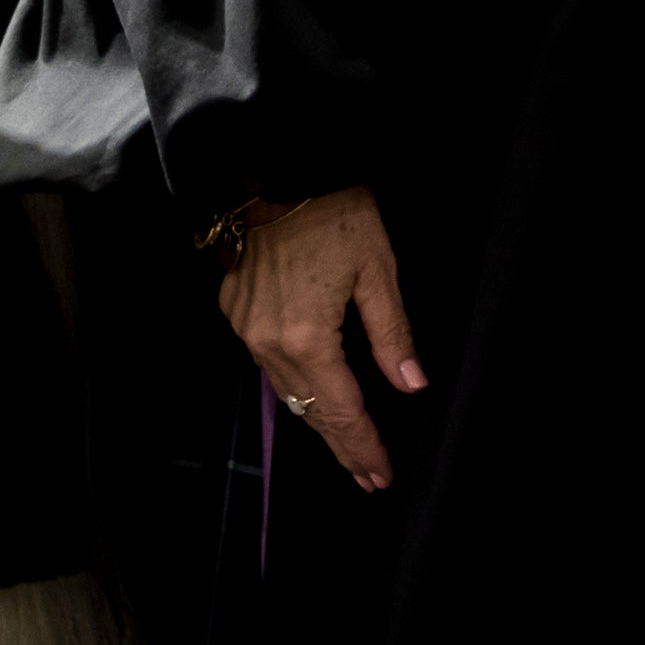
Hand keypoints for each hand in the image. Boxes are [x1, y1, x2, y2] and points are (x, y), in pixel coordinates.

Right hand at [220, 185, 423, 492]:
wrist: (274, 169)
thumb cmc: (333, 211)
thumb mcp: (377, 268)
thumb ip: (392, 332)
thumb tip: (410, 383)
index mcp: (307, 337)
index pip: (341, 409)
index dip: (363, 445)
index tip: (380, 475)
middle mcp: (268, 342)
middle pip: (309, 410)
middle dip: (342, 444)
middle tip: (367, 474)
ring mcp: (245, 328)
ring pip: (285, 390)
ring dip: (316, 418)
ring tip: (346, 444)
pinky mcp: (234, 311)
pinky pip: (267, 362)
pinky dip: (294, 383)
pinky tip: (312, 392)